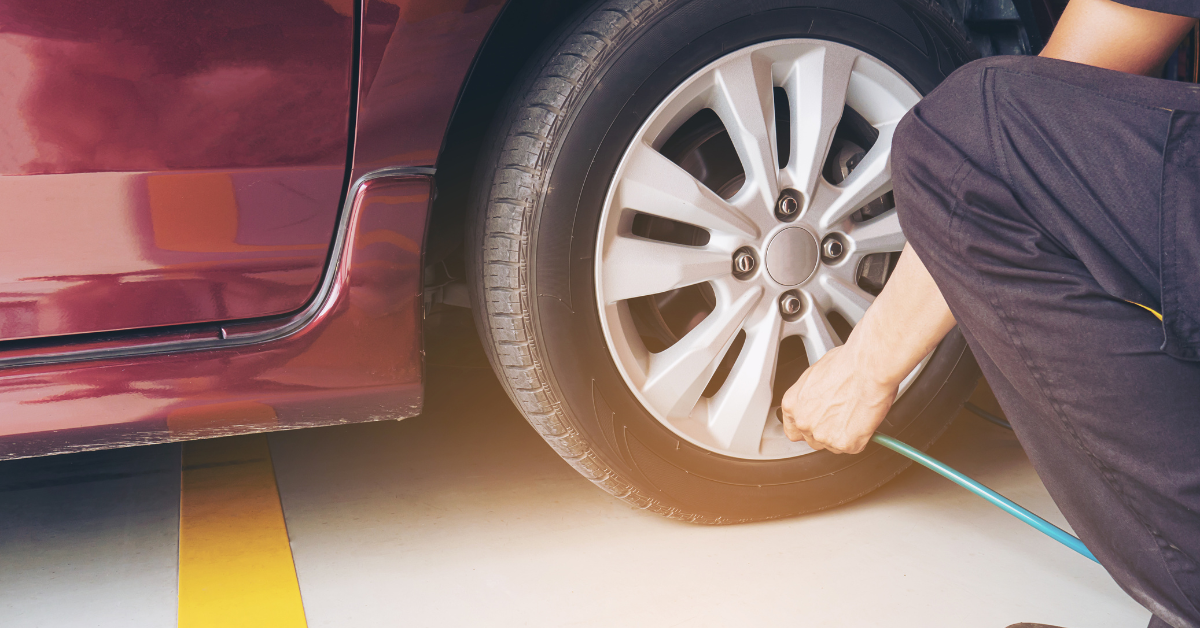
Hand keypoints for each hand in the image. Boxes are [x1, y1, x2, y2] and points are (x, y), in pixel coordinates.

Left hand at [779, 344, 898, 453]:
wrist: (868, 367)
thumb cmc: (847, 364)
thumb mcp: (816, 376)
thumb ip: (811, 397)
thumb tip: (819, 402)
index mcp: (792, 404)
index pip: (793, 429)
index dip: (807, 429)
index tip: (817, 425)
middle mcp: (803, 422)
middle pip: (813, 440)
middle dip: (827, 431)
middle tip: (842, 416)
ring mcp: (823, 436)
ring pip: (833, 445)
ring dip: (843, 435)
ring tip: (854, 414)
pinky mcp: (844, 444)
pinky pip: (853, 447)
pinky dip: (860, 438)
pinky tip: (863, 419)